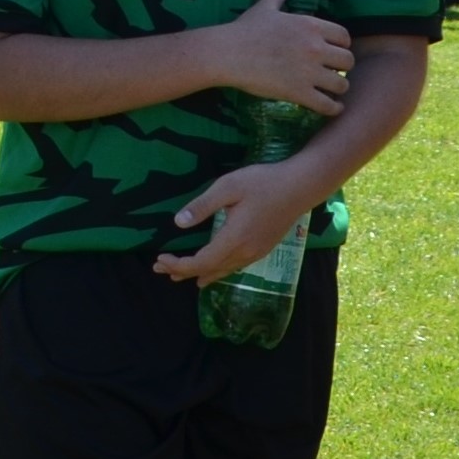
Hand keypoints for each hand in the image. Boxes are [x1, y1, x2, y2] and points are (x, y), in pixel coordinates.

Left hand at [157, 158, 319, 284]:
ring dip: (199, 273)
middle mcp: (245, 252)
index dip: (179, 265)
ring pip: (223, 271)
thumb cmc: (263, 183)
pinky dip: (216, 271)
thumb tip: (178, 223)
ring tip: (177, 275)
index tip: (159, 260)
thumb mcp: (227, 187)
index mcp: (234, 239)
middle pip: (209, 270)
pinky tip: (210, 272)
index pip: (201, 262)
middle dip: (182, 271)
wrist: (301, 186)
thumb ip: (202, 206)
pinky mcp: (263, 249)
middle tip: (158, 268)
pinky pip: (234, 267)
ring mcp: (256, 252)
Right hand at [202, 0, 351, 112]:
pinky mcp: (299, 92)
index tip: (331, 53)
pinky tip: (328, 106)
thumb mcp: (265, 6)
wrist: (225, 54)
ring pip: (342, 84)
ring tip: (329, 90)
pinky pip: (328, 104)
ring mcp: (308, 71)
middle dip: (341, 67)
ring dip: (338, 89)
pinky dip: (333, 108)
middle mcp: (315, 48)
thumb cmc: (244, 30)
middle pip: (348, 61)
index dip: (340, 46)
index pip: (345, 37)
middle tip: (330, 72)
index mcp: (310, 26)